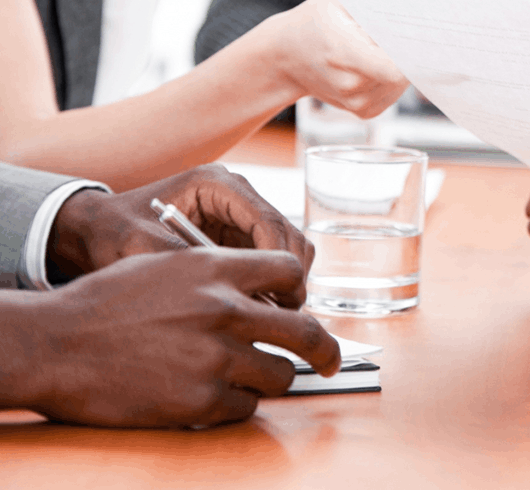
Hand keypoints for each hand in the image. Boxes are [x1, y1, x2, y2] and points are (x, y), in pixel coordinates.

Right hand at [12, 249, 339, 427]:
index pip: (292, 270)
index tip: (300, 308)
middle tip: (331, 360)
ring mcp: (216, 357)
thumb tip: (265, 299)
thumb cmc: (105, 304)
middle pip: (307, 332)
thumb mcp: (165, 265)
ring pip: (281, 375)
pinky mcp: (202, 400)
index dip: (300, 292)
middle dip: (326, 350)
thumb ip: (219, 277)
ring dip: (270, 379)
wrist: (56, 344)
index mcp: (217, 268)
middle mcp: (225, 309)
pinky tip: (210, 396)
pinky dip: (235, 405)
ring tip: (247, 378)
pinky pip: (246, 407)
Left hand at [49, 164, 312, 306]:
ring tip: (265, 315)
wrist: (94, 230)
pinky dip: (272, 285)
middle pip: (288, 234)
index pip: (268, 220)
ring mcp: (240, 215)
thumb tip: (230, 295)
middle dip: (289, 275)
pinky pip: (271, 261)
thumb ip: (184, 264)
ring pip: (287, 249)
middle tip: (279, 315)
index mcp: (215, 184)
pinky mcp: (239, 236)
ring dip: (284, 281)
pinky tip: (253, 309)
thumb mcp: (140, 248)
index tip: (277, 300)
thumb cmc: (112, 232)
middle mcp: (235, 195)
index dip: (280, 263)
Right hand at [260, 0, 408, 118]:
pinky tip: (372, 65)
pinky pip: (393, 93)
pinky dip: (390, 79)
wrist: (284, 56)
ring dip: (397, 66)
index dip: (410, 54)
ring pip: (401, 84)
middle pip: (403, 74)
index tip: (416, 38)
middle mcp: (351, 85)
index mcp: (343, 55)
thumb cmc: (313, 23)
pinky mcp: (363, 111)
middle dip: (404, 54)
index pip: (395, 68)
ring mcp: (356, 102)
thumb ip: (374, 8)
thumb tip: (411, 13)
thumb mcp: (338, 2)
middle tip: (393, 36)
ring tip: (373, 49)